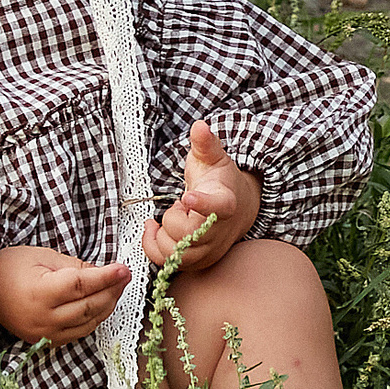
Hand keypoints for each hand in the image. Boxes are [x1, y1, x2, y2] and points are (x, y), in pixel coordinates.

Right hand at [0, 245, 130, 345]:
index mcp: (39, 294)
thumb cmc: (11, 268)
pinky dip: (95, 318)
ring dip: (108, 304)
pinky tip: (104, 304)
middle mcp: (42, 318)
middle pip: (89, 306)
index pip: (81, 286)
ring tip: (118, 287)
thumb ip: (75, 266)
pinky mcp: (46, 341)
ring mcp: (45, 334)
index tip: (123, 269)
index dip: (106, 277)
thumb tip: (105, 273)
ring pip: (88, 322)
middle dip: (112, 290)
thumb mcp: (42, 257)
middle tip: (126, 276)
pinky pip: (79, 332)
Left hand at [142, 121, 259, 271]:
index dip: (202, 204)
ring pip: (174, 253)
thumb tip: (199, 126)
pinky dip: (154, 246)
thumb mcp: (213, 158)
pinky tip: (157, 230)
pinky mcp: (196, 262)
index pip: (217, 207)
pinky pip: (166, 262)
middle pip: (186, 234)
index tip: (187, 196)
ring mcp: (208, 250)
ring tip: (175, 217)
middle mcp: (219, 232)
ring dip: (163, 234)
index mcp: (226, 203)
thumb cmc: (220, 182)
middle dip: (173, 218)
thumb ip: (205, 144)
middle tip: (180, 204)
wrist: (236, 209)